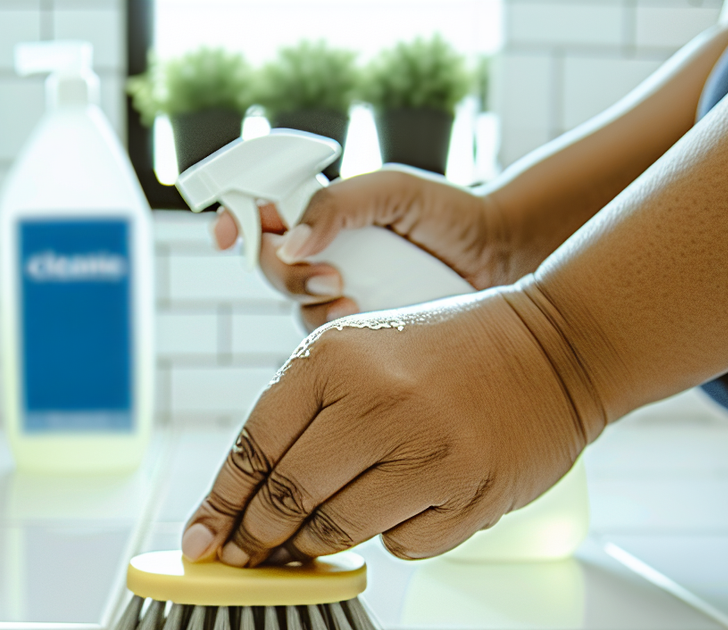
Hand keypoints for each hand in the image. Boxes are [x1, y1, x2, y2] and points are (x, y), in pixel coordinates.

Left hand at [178, 284, 603, 565]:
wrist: (557, 349)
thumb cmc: (441, 356)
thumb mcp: (357, 354)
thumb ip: (299, 418)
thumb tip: (237, 507)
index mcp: (334, 357)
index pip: (254, 446)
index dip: (219, 503)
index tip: (200, 541)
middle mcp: (378, 401)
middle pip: (287, 498)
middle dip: (255, 540)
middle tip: (244, 559)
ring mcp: (428, 451)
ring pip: (336, 532)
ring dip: (312, 547)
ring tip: (306, 543)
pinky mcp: (470, 495)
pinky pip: (400, 546)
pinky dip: (388, 539)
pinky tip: (402, 508)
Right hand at [213, 167, 514, 331]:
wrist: (500, 258)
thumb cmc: (449, 214)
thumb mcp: (393, 192)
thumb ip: (340, 205)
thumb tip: (293, 241)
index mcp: (323, 212)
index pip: (262, 212)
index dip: (234, 221)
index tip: (227, 235)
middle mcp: (323, 252)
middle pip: (270, 264)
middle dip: (286, 273)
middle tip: (330, 275)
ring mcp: (339, 291)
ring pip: (294, 305)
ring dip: (311, 304)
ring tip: (353, 298)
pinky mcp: (359, 329)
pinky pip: (324, 339)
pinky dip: (333, 331)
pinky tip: (362, 320)